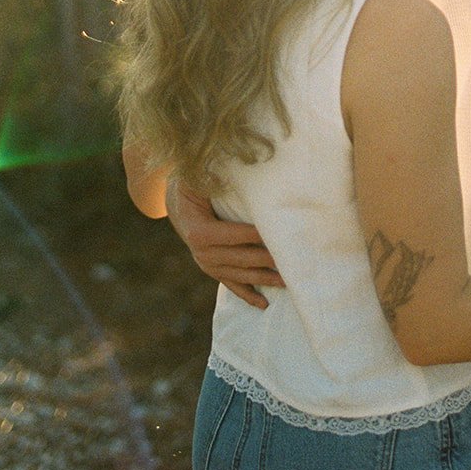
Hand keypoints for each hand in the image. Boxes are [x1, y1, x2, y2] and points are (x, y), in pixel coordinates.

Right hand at [166, 177, 282, 309]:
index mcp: (198, 230)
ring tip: (287, 282)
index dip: (252, 236)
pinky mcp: (213, 270)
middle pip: (240, 258)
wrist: (178, 203)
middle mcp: (202, 253)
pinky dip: (248, 295)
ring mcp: (207, 265)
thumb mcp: (197, 177)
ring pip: (240, 275)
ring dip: (264, 279)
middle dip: (266, 260)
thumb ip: (213, 176)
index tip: (276, 235)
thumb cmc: (193, 185)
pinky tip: (264, 304)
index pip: (231, 235)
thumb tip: (238, 164)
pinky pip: (232, 284)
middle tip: (292, 262)